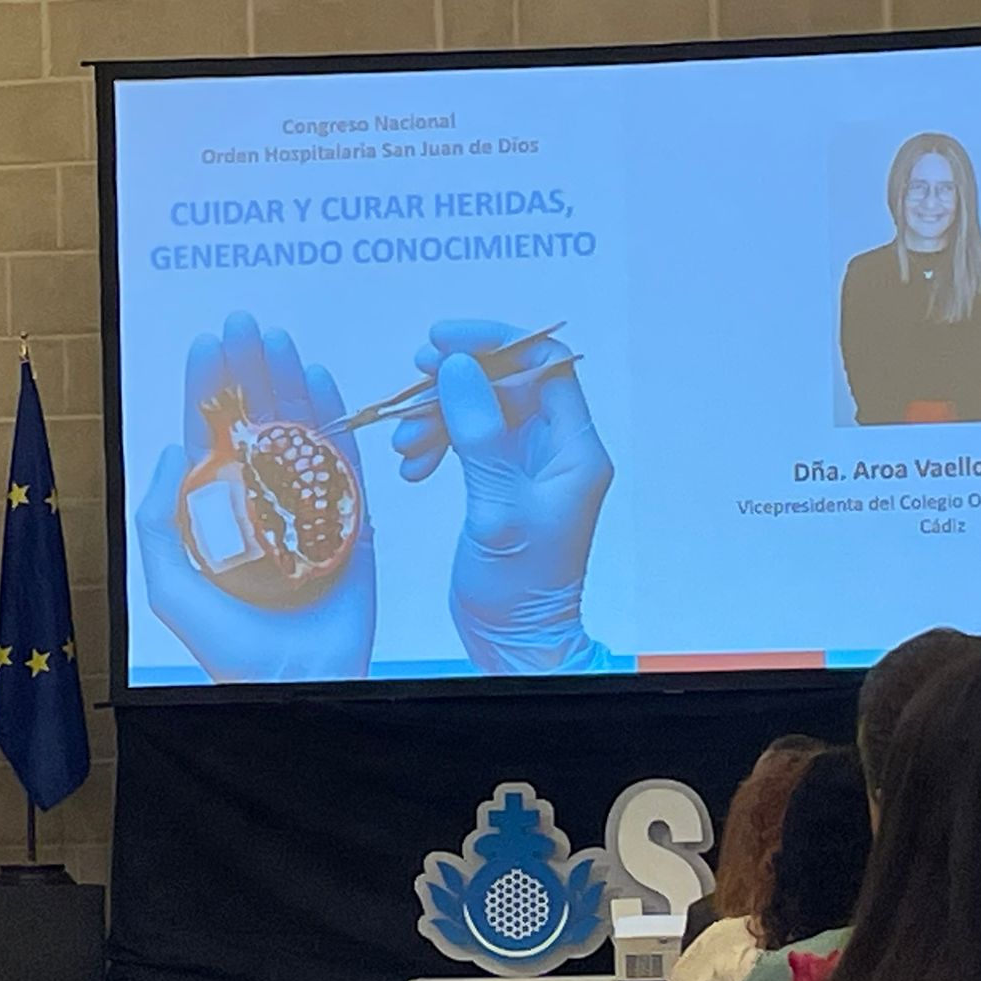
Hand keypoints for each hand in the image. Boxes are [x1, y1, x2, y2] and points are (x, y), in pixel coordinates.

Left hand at [134, 311, 375, 682]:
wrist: (293, 685)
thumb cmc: (229, 648)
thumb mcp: (171, 586)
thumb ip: (161, 521)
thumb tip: (168, 450)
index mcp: (222, 510)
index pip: (212, 434)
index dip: (209, 387)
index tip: (209, 344)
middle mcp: (264, 500)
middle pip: (257, 419)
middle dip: (251, 369)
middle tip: (246, 324)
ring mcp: (308, 507)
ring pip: (299, 429)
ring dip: (289, 381)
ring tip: (279, 339)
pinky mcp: (349, 520)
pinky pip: (344, 460)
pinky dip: (337, 418)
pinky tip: (322, 380)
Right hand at [391, 320, 613, 672]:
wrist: (511, 640)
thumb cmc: (518, 588)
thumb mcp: (497, 510)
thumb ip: (480, 437)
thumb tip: (458, 368)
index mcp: (575, 451)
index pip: (545, 366)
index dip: (496, 342)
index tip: (443, 340)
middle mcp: (557, 451)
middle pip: (508, 381)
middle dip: (458, 377)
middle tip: (412, 376)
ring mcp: (529, 466)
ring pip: (482, 408)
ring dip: (438, 415)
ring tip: (404, 445)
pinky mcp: (501, 483)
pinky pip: (469, 440)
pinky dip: (437, 442)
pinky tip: (412, 466)